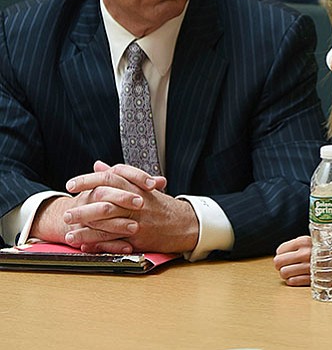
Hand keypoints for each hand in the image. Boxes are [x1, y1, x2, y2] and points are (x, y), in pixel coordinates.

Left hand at [50, 161, 196, 253]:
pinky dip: (98, 244)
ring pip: (108, 223)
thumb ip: (118, 175)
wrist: (185, 223)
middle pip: (106, 201)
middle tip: (66, 213)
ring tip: (69, 233)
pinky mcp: (140, 237)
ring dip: (86, 230)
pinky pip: (115, 241)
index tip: (71, 184)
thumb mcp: (141, 186)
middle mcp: (137, 201)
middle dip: (83, 208)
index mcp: (137, 187)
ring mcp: (138, 220)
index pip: (110, 178)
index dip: (88, 180)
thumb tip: (97, 165)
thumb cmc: (161, 205)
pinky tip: (84, 246)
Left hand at [274, 235, 310, 285]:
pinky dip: (293, 280)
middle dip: (280, 265)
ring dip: (286, 274)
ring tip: (293, 272)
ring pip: (283, 273)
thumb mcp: (311, 242)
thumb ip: (296, 245)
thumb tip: (278, 254)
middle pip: (278, 262)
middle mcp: (306, 253)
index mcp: (304, 241)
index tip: (287, 257)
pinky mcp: (312, 279)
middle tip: (286, 265)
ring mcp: (310, 267)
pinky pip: (292, 281)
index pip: (279, 250)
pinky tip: (299, 277)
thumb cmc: (323, 251)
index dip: (281, 255)